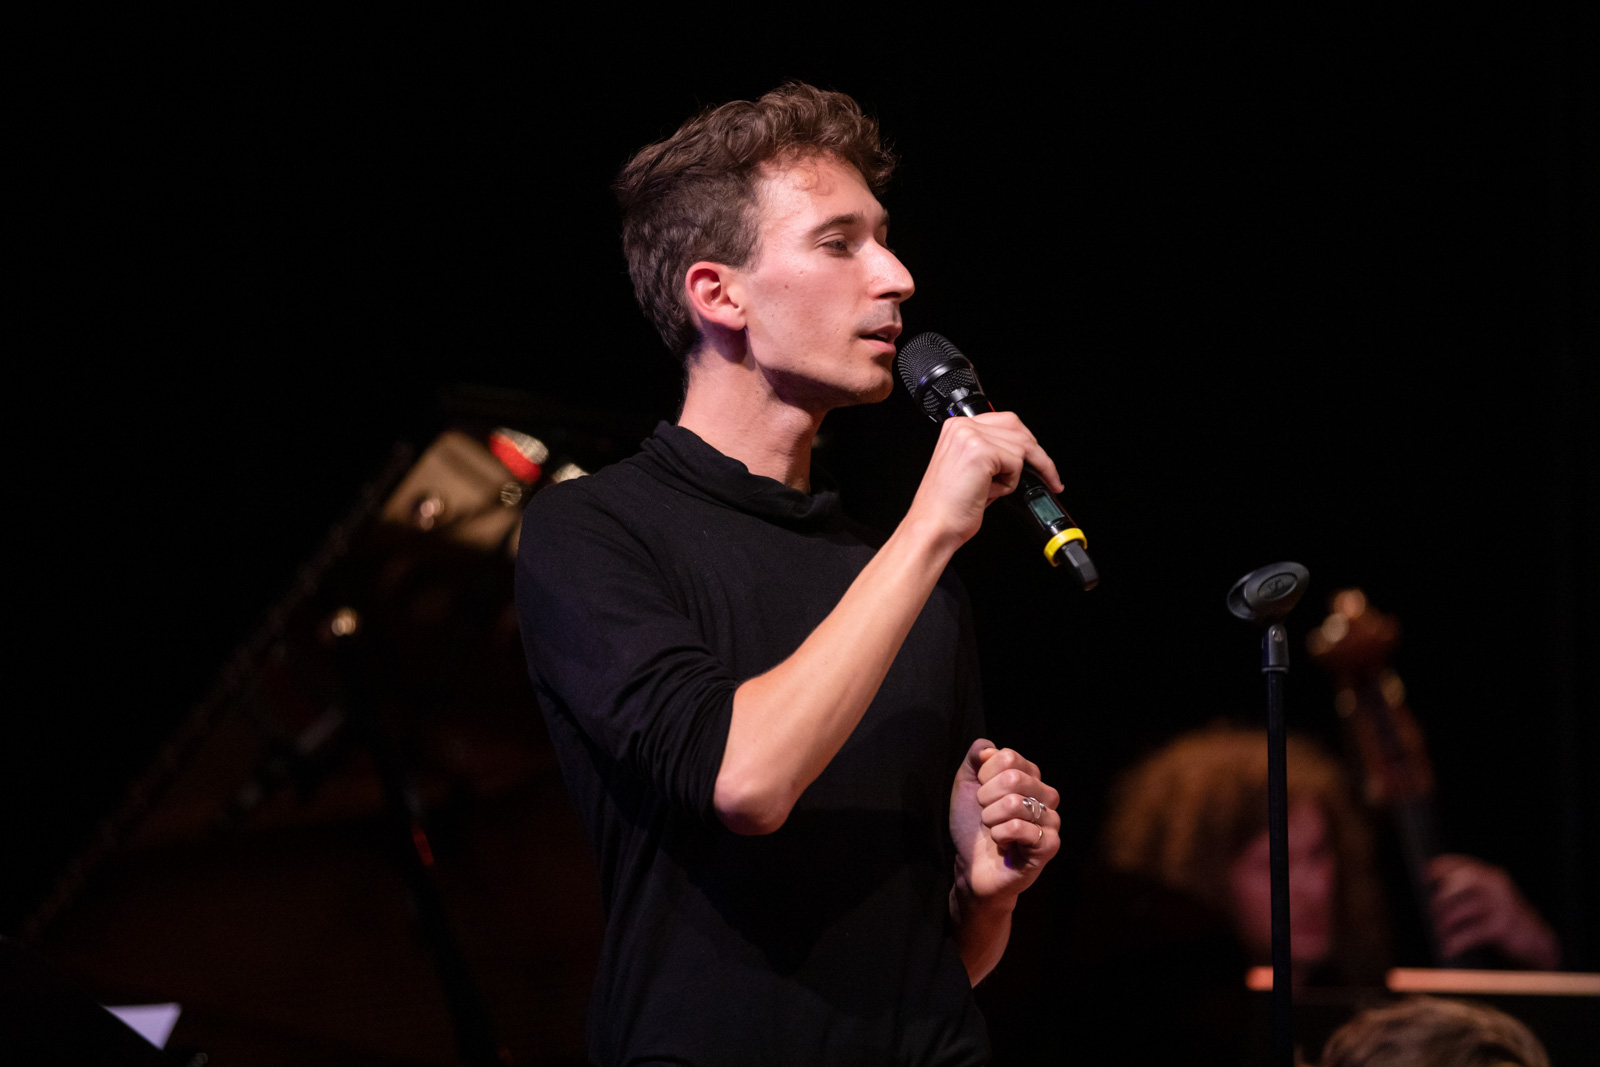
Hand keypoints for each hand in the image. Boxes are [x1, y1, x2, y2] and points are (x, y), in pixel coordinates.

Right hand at [906, 413, 1062, 552]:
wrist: (934, 526)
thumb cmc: (948, 507)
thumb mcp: (970, 470)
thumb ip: (991, 455)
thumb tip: (1023, 456)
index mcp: (956, 427)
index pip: (1005, 422)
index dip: (1025, 442)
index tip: (1039, 462)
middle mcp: (962, 427)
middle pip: (1018, 429)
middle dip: (1037, 454)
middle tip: (1050, 477)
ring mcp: (971, 436)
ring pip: (1020, 447)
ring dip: (1016, 474)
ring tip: (994, 490)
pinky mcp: (981, 451)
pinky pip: (1016, 463)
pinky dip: (1010, 483)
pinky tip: (988, 492)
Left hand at [948, 739, 1061, 904]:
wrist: (972, 867)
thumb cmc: (972, 826)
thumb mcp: (966, 785)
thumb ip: (975, 759)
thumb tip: (988, 749)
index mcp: (1030, 776)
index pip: (1008, 757)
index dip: (984, 775)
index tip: (981, 793)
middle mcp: (1046, 794)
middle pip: (1013, 778)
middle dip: (986, 798)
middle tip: (986, 814)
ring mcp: (1051, 819)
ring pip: (1015, 803)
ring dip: (991, 819)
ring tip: (993, 830)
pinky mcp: (1049, 844)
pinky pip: (1019, 828)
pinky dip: (999, 835)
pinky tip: (1002, 844)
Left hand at [1428, 853, 1560, 969]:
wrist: (1537, 940)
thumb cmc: (1504, 917)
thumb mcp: (1489, 898)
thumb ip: (1467, 891)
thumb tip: (1431, 892)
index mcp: (1491, 875)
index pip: (1462, 863)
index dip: (1441, 867)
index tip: (1424, 876)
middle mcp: (1497, 886)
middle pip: (1464, 879)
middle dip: (1443, 894)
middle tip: (1432, 910)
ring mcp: (1502, 905)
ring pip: (1466, 906)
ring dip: (1446, 920)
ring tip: (1437, 930)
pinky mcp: (1503, 926)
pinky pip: (1474, 932)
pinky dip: (1457, 941)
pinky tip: (1448, 948)